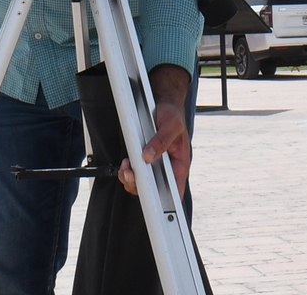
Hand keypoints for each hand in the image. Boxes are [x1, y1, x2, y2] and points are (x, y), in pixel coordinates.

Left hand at [119, 65, 190, 198]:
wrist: (165, 105)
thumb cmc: (173, 116)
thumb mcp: (172, 125)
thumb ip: (162, 141)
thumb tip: (149, 156)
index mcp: (179, 164)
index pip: (175, 190)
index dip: (166, 201)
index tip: (153, 199)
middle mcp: (167, 168)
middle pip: (155, 190)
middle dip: (140, 186)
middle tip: (131, 175)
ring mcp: (155, 165)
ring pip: (142, 183)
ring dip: (131, 178)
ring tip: (126, 167)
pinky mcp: (144, 159)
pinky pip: (135, 172)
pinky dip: (128, 170)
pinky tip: (126, 162)